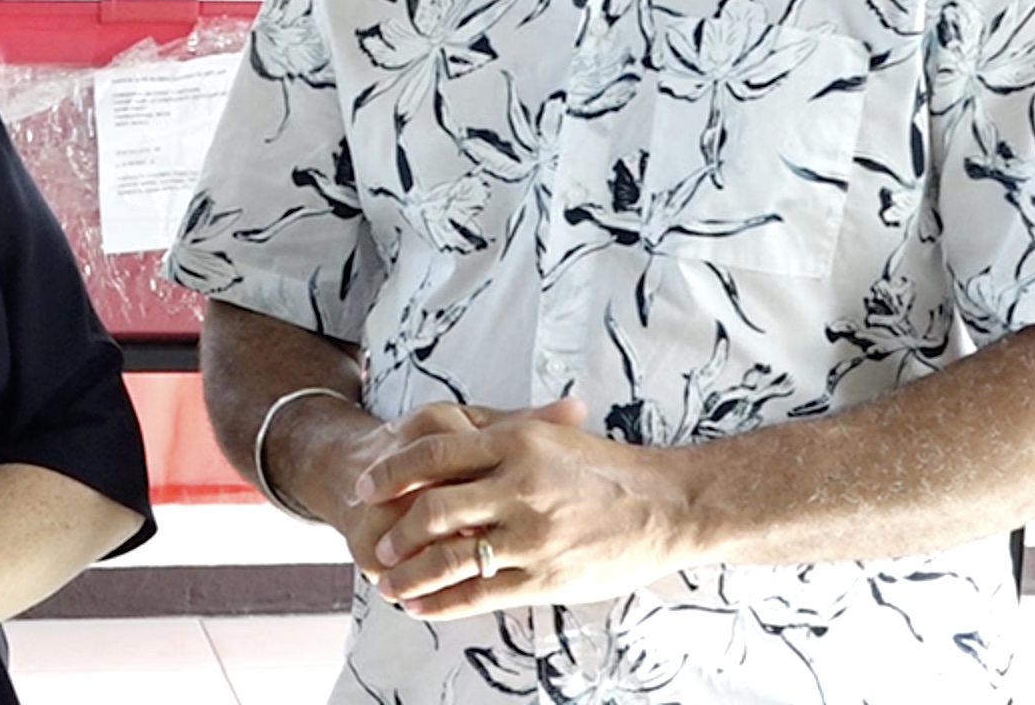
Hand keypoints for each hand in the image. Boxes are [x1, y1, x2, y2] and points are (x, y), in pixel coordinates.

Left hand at [353, 397, 690, 617]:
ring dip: (409, 573)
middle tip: (378, 542)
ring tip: (389, 581)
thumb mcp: (550, 435)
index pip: (433, 454)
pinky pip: (478, 593)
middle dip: (396, 530)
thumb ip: (499, 433)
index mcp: (516, 443)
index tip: (367, 485)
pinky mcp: (543, 576)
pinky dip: (441, 602)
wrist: (667, 505)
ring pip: (449, 557)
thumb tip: (443, 429)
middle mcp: (519, 487)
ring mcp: (531, 535)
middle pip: (432, 509)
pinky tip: (422, 606)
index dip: (392, 472)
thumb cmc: (607, 468)